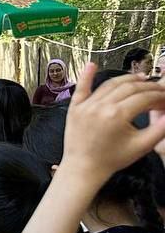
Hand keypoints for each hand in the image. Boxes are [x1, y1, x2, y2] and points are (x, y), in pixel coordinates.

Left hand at [61, 64, 164, 180]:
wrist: (83, 168)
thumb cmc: (113, 159)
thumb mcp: (141, 146)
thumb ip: (159, 129)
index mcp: (118, 115)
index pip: (144, 97)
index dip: (159, 96)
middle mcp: (101, 106)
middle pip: (129, 88)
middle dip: (147, 87)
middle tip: (158, 89)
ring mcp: (86, 105)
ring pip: (110, 85)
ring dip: (127, 80)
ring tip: (141, 79)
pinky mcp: (75, 107)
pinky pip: (81, 88)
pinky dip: (86, 75)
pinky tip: (92, 64)